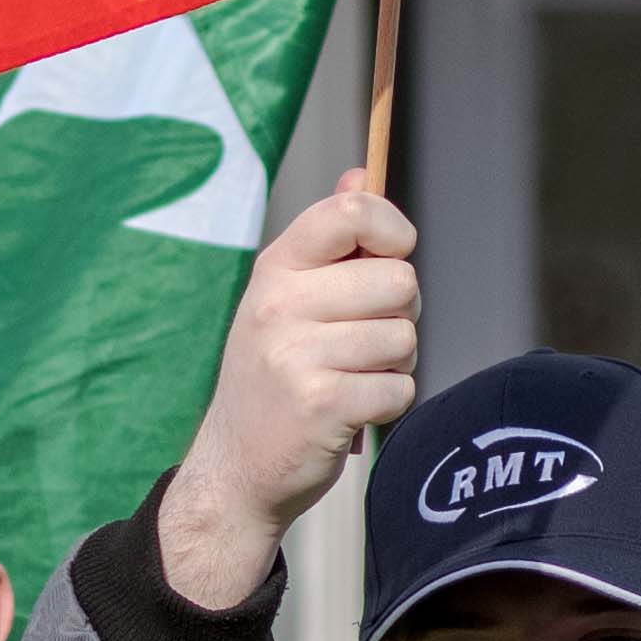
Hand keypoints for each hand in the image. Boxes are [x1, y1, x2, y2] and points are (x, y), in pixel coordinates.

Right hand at [147, 185, 421, 620]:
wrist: (236, 468)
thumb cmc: (275, 377)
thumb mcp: (286, 300)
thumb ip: (329, 241)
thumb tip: (363, 173)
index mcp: (276, 268)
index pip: (350, 211)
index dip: (393, 230)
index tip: (392, 256)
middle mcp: (280, 303)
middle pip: (399, 281)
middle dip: (400, 315)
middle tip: (366, 342)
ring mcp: (297, 353)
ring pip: (404, 338)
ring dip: (394, 365)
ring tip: (353, 378)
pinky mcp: (321, 403)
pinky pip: (399, 388)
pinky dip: (388, 404)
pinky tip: (353, 411)